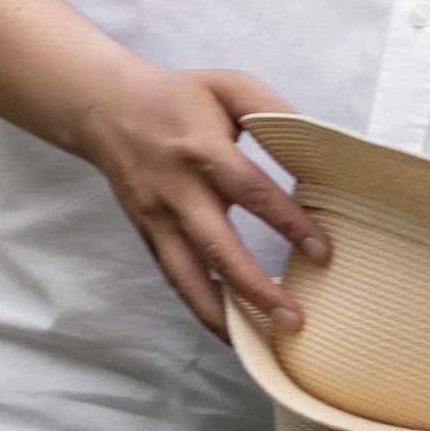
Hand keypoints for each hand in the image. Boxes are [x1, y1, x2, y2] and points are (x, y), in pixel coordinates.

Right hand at [68, 61, 329, 340]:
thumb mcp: (230, 86)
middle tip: (293, 319)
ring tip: (260, 344)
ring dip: (223, 315)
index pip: (251, 191)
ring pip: (188, 277)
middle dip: (255, 288)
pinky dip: (201, 308)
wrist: (107, 108)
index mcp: (202, 149)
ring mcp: (157, 218)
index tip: (322, 252)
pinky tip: (230, 331)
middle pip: (217, 248)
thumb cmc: (179, 96)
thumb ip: (274, 112)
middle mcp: (177, 190)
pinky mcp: (147, 235)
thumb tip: (318, 147)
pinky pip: (176, 279)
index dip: (288, 223)